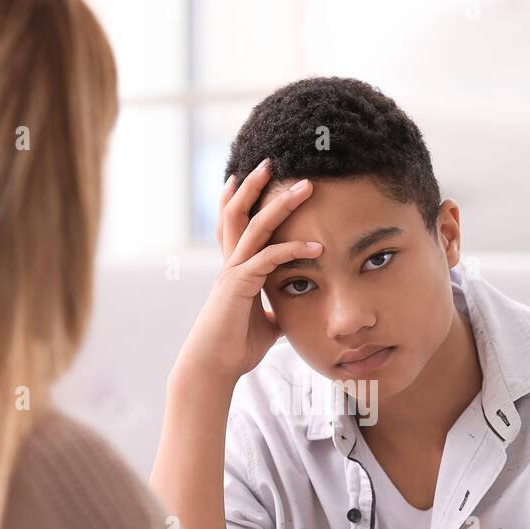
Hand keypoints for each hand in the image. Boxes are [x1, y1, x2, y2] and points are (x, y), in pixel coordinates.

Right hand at [174, 158, 321, 384]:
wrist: (213, 368)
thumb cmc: (235, 349)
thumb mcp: (264, 326)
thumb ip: (275, 312)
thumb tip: (288, 313)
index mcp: (235, 270)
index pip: (236, 225)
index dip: (240, 199)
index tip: (249, 176)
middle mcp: (230, 265)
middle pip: (239, 214)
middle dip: (256, 186)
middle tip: (273, 160)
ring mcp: (232, 273)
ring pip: (253, 228)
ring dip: (280, 205)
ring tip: (304, 187)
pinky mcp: (238, 287)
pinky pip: (267, 260)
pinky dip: (292, 251)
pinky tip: (316, 248)